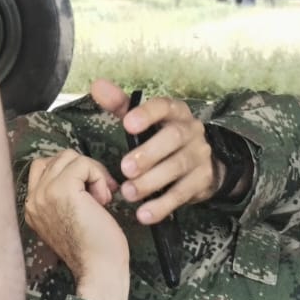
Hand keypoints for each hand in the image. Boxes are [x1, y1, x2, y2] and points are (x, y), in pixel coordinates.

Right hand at [24, 149, 129, 299]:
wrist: (99, 271)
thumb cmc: (93, 249)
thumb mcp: (67, 219)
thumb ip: (63, 195)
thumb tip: (80, 170)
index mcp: (33, 207)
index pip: (45, 167)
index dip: (72, 173)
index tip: (90, 192)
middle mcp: (34, 198)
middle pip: (58, 158)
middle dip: (84, 169)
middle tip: (99, 194)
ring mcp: (45, 193)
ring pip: (69, 157)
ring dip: (92, 172)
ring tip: (100, 198)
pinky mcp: (61, 190)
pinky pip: (82, 163)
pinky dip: (98, 176)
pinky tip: (103, 200)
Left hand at [91, 80, 218, 224]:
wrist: (203, 162)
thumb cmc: (162, 135)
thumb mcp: (144, 118)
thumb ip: (120, 104)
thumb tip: (97, 85)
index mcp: (175, 111)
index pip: (163, 107)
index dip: (146, 114)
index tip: (127, 124)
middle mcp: (191, 130)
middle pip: (173, 138)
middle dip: (148, 154)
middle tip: (124, 168)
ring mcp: (199, 156)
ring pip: (178, 167)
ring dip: (152, 182)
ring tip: (128, 193)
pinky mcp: (202, 182)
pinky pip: (183, 194)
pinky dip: (162, 206)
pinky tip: (144, 214)